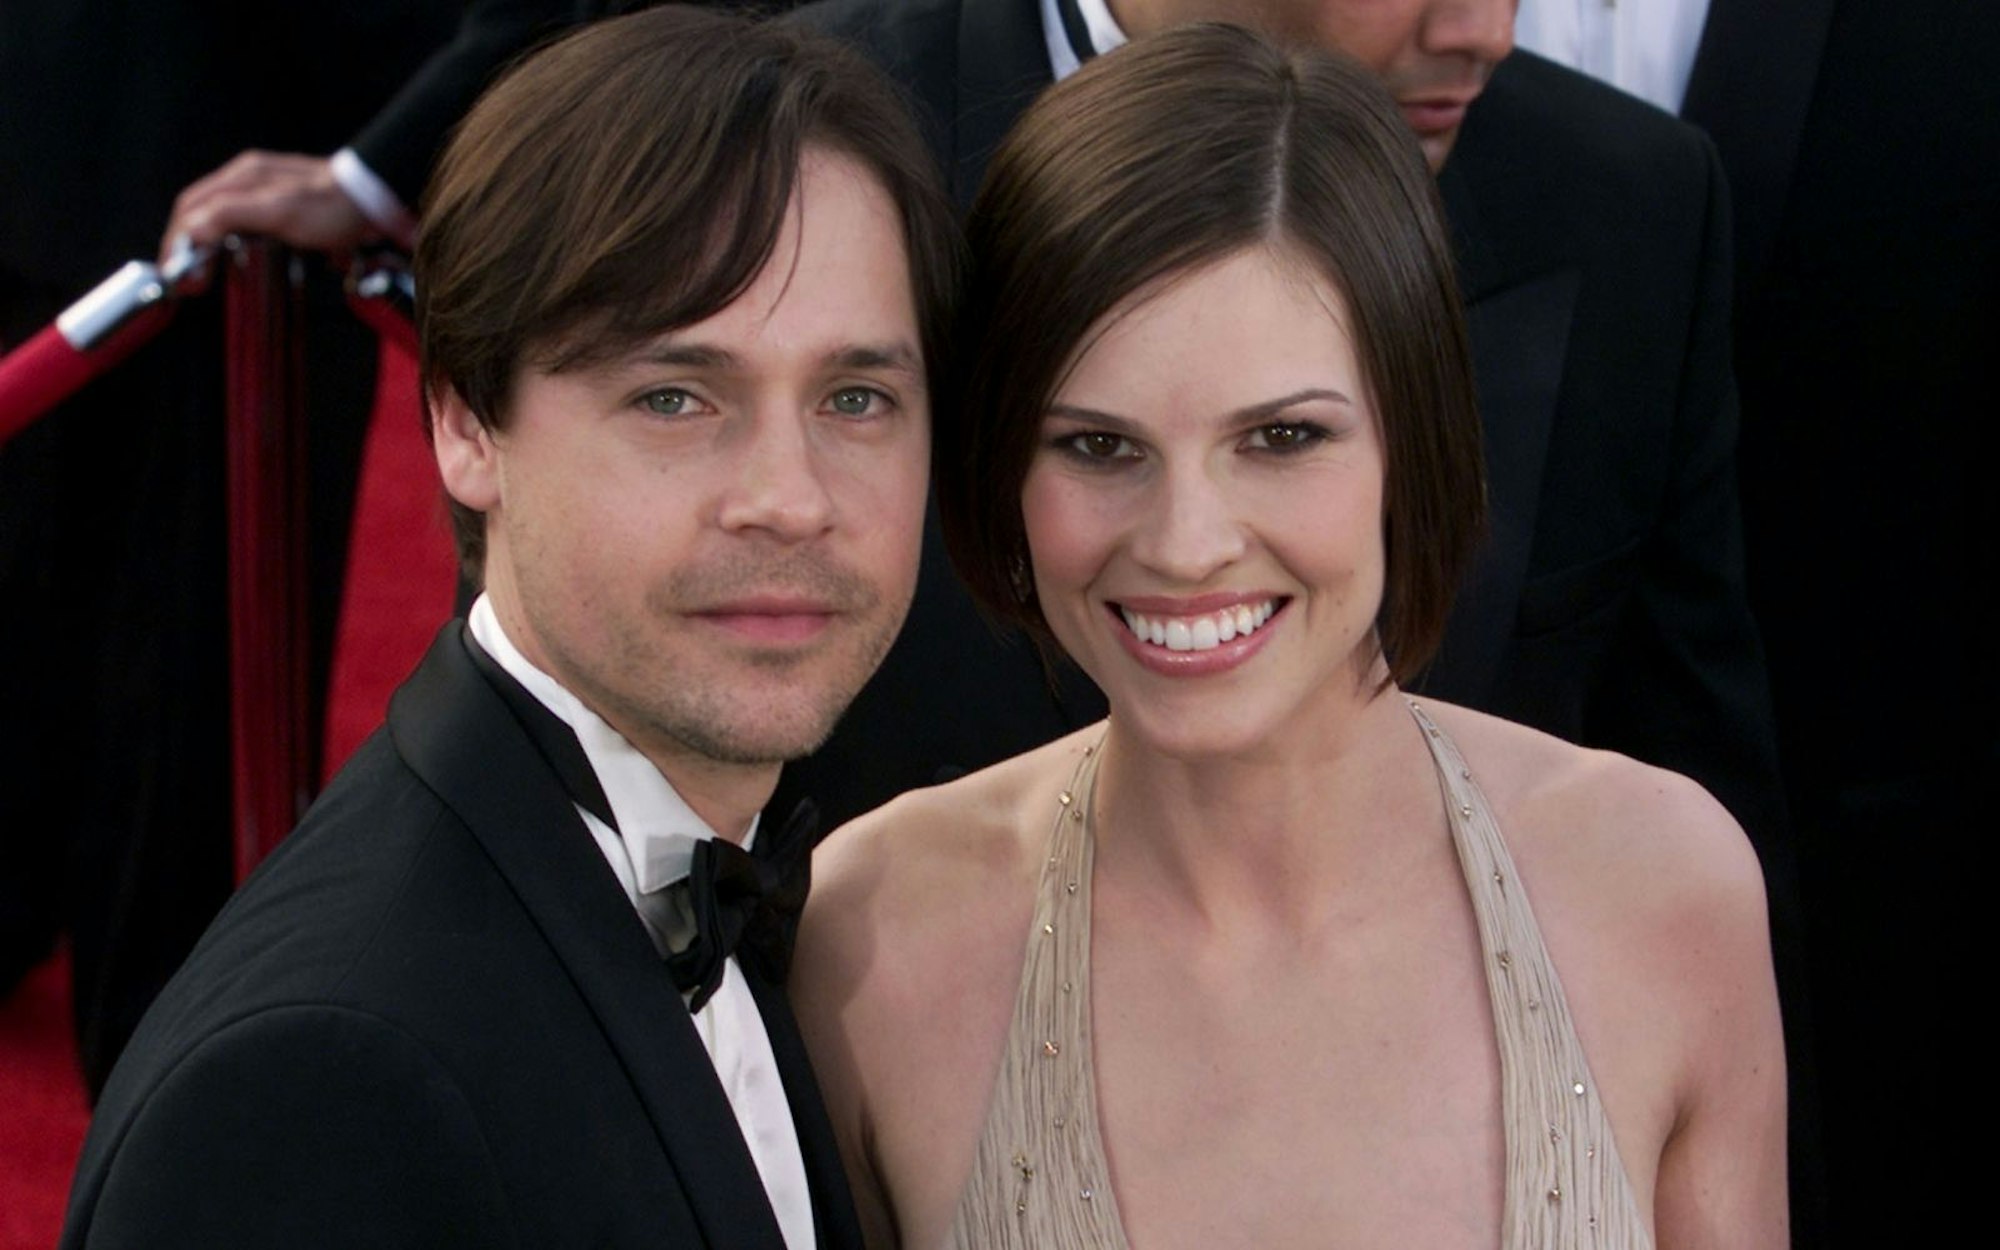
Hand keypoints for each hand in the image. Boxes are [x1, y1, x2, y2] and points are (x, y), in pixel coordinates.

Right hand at [158, 151, 373, 284]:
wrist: (379, 201)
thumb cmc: (334, 207)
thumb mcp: (278, 210)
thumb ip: (232, 214)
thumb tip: (192, 231)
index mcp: (242, 177)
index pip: (191, 207)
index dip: (177, 241)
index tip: (176, 274)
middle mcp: (250, 179)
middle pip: (202, 211)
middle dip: (188, 245)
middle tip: (189, 280)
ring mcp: (269, 192)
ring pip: (223, 218)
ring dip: (209, 245)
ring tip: (205, 274)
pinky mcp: (287, 207)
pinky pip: (248, 224)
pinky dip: (235, 244)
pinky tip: (241, 260)